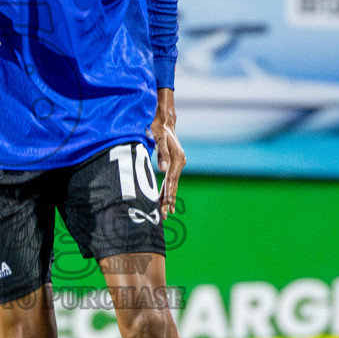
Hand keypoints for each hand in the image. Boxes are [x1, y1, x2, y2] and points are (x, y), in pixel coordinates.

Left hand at [150, 89, 184, 217]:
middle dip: (168, 201)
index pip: (171, 181)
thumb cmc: (159, 128)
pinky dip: (167, 190)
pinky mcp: (173, 163)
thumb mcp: (159, 138)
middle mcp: (179, 162)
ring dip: (168, 198)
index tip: (166, 208)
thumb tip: (162, 170)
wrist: (164, 120)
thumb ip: (161, 153)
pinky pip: (170, 180)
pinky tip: (164, 199)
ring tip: (165, 213)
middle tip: (164, 216)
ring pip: (172, 184)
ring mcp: (177, 163)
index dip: (168, 195)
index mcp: (177, 158)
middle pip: (173, 185)